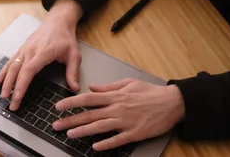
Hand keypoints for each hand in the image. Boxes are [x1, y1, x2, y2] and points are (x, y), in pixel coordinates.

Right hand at [0, 0, 82, 109]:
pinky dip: (3, 71)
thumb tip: (75, 88)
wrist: (58, 21)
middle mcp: (30, 50)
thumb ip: (73, 72)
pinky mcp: (22, 48)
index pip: (28, 71)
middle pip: (16, 71)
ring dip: (5, 81)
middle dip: (11, 88)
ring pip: (11, 66)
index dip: (21, 85)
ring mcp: (24, 49)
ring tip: (2, 95)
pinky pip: (11, 61)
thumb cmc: (65, 37)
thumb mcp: (74, 54)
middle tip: (10, 104)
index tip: (17, 98)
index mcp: (43, 52)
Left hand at [53, 78, 184, 150]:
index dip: (71, 102)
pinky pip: (117, 139)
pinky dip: (106, 143)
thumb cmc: (151, 92)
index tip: (59, 106)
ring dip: (83, 131)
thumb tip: (93, 87)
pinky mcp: (135, 133)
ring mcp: (125, 121)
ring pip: (100, 127)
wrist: (172, 102)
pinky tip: (95, 147)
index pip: (88, 98)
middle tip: (57, 124)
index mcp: (115, 96)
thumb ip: (109, 87)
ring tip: (70, 134)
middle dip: (71, 119)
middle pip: (90, 114)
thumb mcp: (129, 82)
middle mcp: (117, 108)